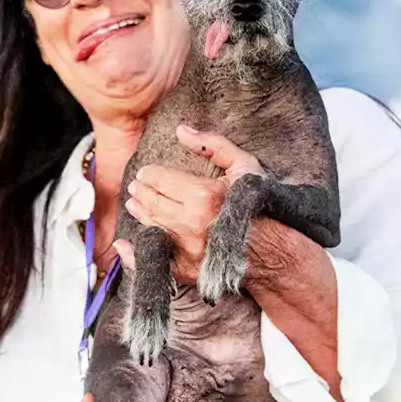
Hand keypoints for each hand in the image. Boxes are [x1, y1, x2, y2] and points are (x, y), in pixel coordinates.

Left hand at [118, 125, 264, 283]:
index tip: (146, 173)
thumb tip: (182, 130)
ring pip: (150, 225)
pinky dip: (135, 250)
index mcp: (203, 196)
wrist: (273, 251)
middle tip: (137, 186)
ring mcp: (186, 249)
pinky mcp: (185, 270)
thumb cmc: (258, 207)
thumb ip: (213, 145)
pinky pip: (152, 258)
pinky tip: (127, 241)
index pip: (160, 179)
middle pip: (152, 201)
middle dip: (141, 191)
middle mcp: (191, 223)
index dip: (149, 174)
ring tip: (135, 203)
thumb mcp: (244, 167)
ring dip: (139, 212)